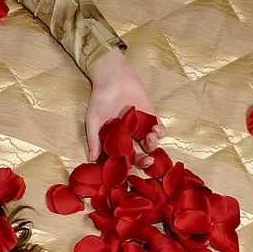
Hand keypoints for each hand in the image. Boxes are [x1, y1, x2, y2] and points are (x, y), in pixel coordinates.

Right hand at [85, 47, 165, 170]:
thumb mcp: (93, 120)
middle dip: (144, 161)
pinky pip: (159, 129)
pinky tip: (155, 128)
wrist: (113, 77)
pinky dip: (160, 132)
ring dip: (152, 145)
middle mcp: (127, 136)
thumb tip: (92, 160)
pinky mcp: (150, 116)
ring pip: (150, 144)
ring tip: (150, 138)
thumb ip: (94, 140)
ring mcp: (140, 127)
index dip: (126, 168)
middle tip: (148, 161)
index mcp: (113, 140)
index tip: (129, 174)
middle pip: (138, 155)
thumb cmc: (100, 98)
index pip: (121, 159)